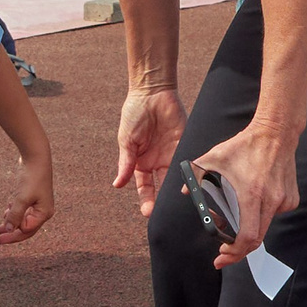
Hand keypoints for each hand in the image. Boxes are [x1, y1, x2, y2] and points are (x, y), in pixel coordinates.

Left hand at [0, 151, 55, 245]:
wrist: (36, 157)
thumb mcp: (22, 198)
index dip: (13, 234)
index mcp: (44, 214)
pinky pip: (22, 210)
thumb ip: (15, 215)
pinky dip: (14, 212)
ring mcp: (38, 204)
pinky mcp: (32, 196)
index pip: (27, 230)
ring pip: (23, 219)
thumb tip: (8, 230)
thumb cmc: (32, 178)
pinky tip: (6, 211)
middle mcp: (43, 211)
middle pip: (26, 228)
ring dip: (11, 223)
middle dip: (12, 233)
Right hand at [111, 86, 185, 219]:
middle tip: (165, 214)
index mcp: (140, 162)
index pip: (144, 187)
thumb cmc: (134, 114)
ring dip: (176, 191)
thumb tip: (117, 185)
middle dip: (163, 201)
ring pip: (176, 179)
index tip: (148, 212)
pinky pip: (188, 163)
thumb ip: (125, 163)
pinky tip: (190, 184)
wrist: (152, 92)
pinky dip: (189, 173)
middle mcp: (157, 162)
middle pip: (162, 187)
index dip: (146, 199)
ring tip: (178, 204)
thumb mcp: (127, 140)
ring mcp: (172, 154)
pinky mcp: (184, 145)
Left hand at [193, 117, 300, 266]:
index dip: (234, 252)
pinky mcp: (291, 199)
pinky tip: (254, 196)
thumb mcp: (213, 158)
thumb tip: (184, 191)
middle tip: (224, 251)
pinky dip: (261, 212)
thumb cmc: (244, 146)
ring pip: (264, 225)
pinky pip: (273, 214)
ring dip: (248, 226)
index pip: (247, 237)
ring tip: (235, 212)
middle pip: (256, 238)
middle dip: (239, 249)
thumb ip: (196, 176)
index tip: (222, 256)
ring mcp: (283, 201)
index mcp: (252, 195)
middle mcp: (271, 201)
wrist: (276, 133)